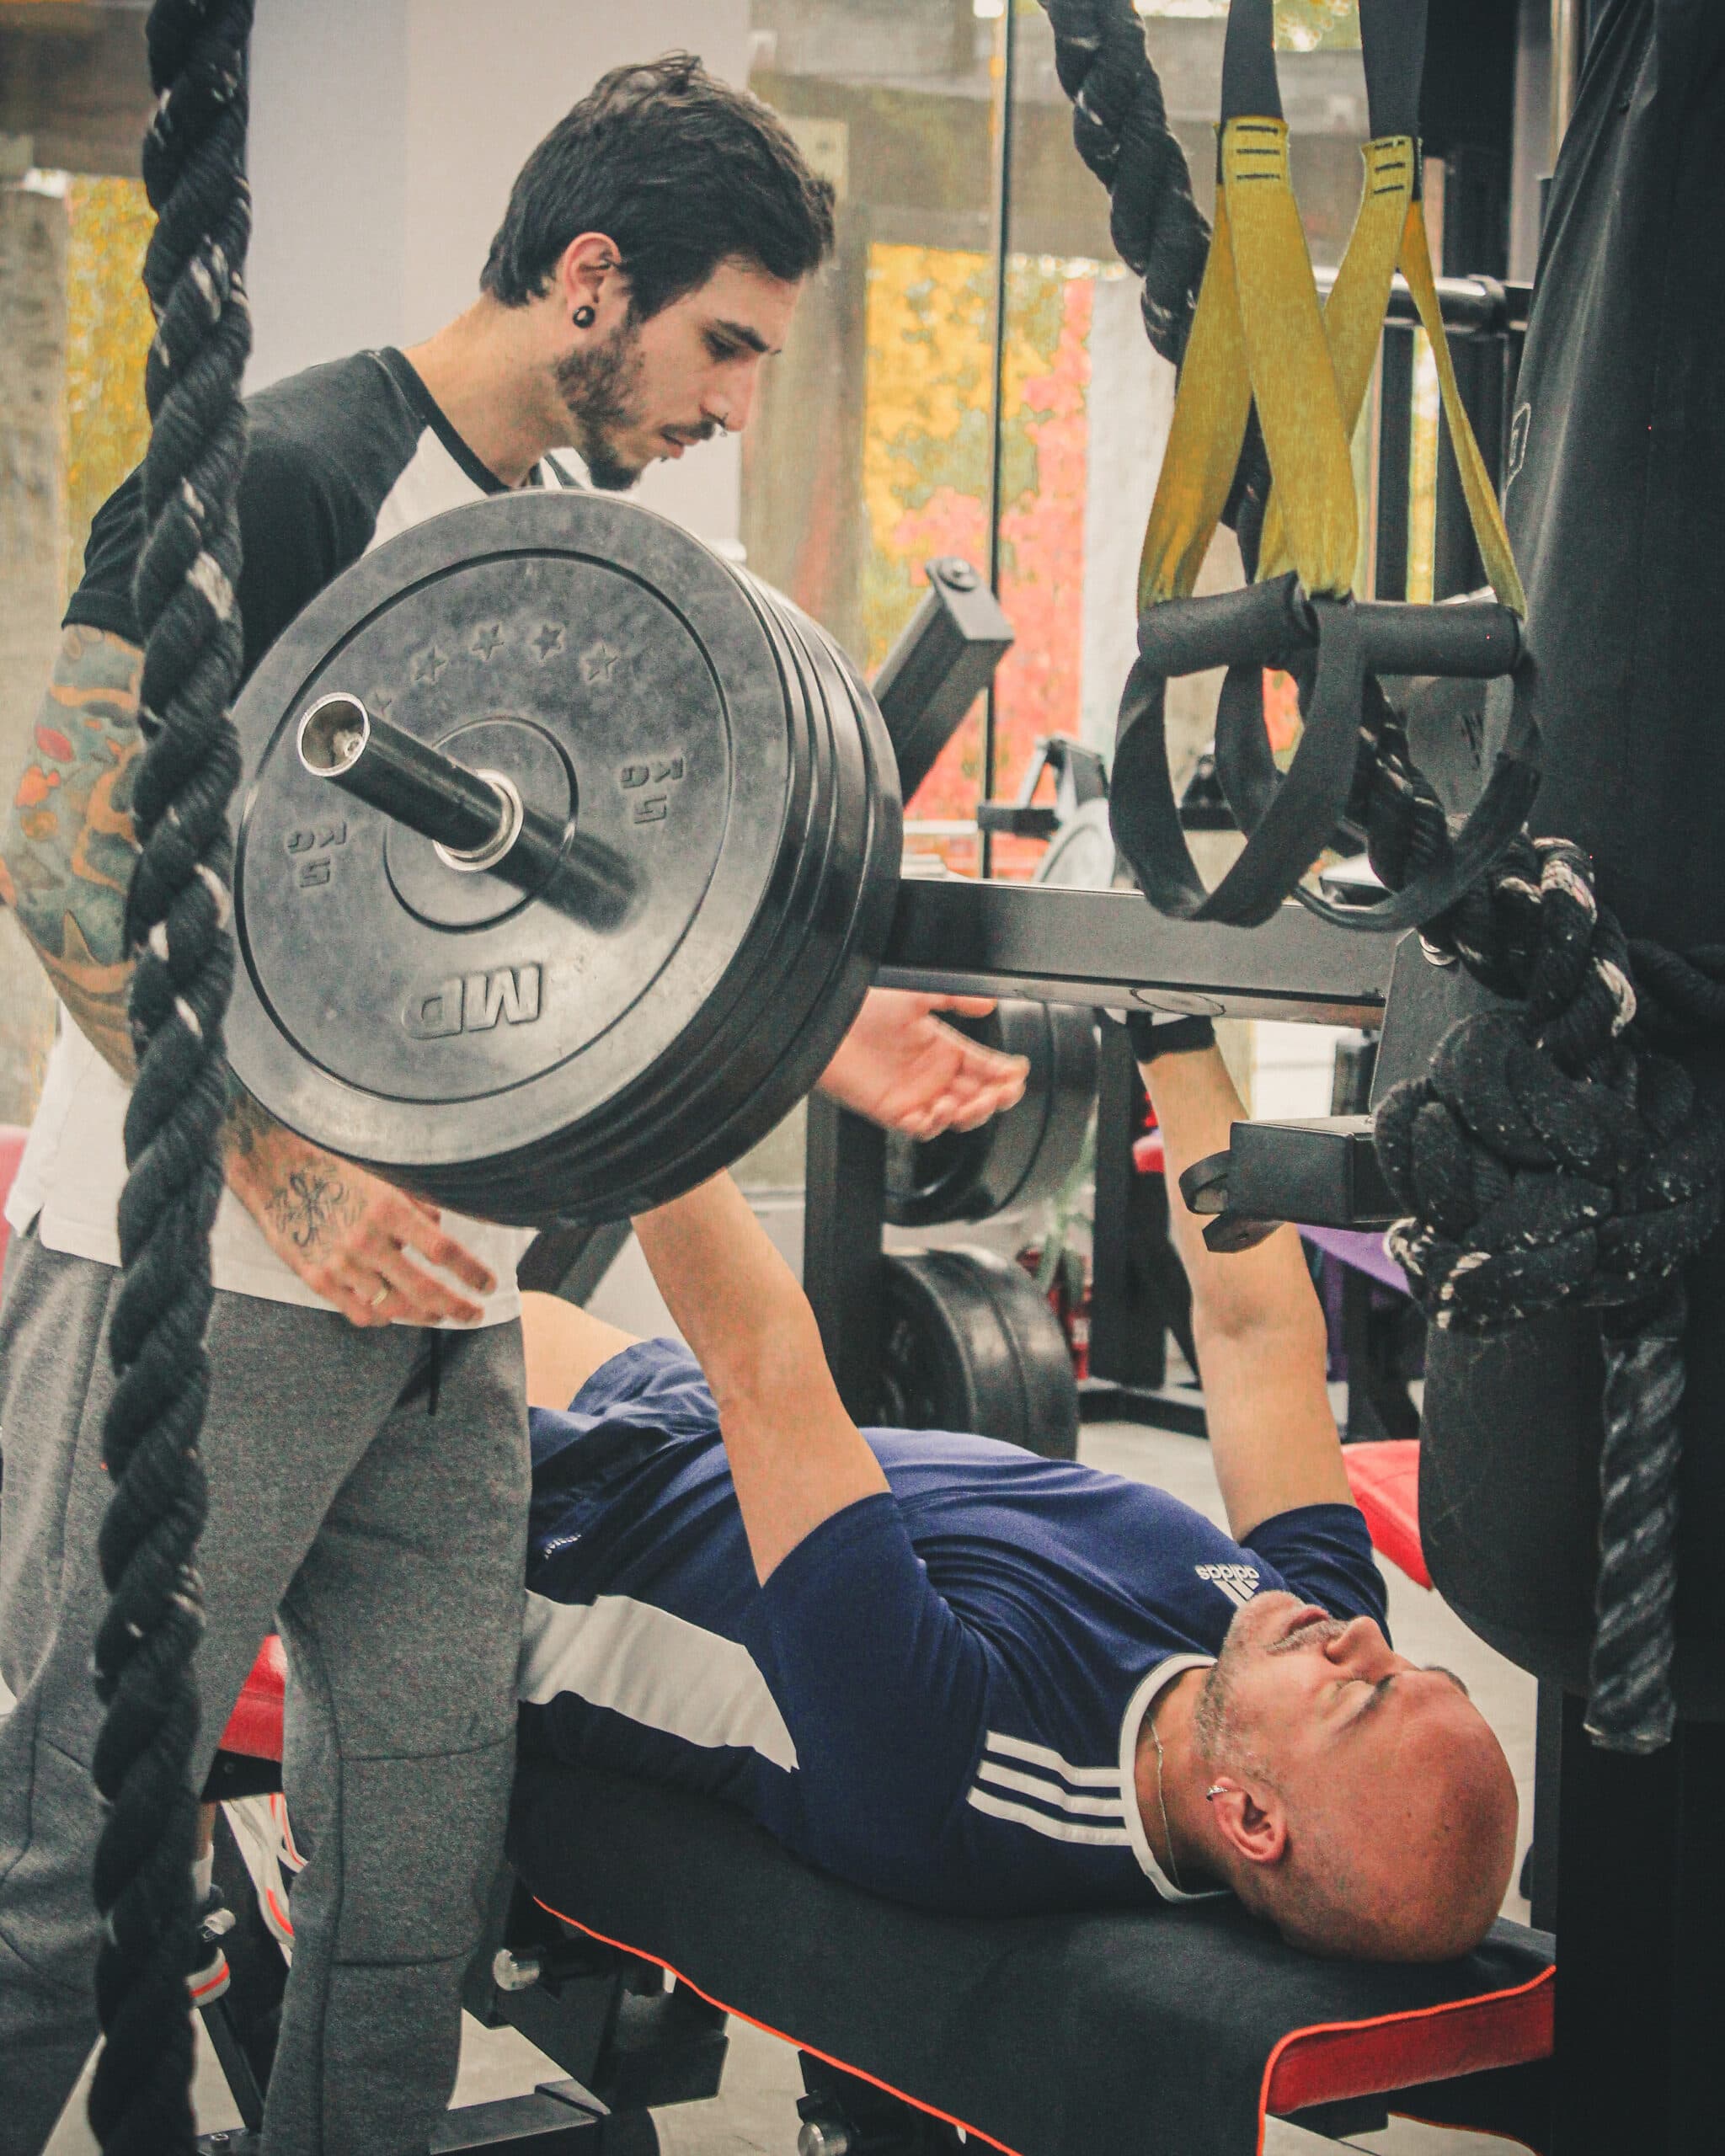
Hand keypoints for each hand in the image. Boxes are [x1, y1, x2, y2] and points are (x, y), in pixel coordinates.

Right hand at [226, 1104, 495, 1326]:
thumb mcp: (383, 1176)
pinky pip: (359, 1313)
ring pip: (394, 1308)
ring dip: (423, 1316)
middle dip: (457, 1307)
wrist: (275, 1169)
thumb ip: (416, 1203)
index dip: (471, 1272)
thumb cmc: (337, 1167)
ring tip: (440, 1314)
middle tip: (475, 1314)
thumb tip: (443, 1228)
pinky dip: (382, 1317)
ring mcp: (340, 1263)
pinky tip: (394, 1313)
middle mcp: (366, 1240)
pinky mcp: (316, 1279)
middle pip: (424, 1290)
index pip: (444, 1251)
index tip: (489, 1284)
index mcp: (388, 1209)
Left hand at [816, 989, 1028, 1139]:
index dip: (1004, 1072)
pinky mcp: (893, 1112)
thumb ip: (955, 999)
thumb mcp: (916, 995)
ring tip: (971, 1102)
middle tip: (1005, 1093)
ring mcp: (915, 1095)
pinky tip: (939, 1109)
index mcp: (944, 1048)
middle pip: (977, 1096)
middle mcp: (933, 1075)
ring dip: (970, 1114)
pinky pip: (922, 1128)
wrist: (827, 1022)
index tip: (1018, 1073)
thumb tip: (989, 1003)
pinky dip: (934, 1124)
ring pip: (956, 1117)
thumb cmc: (863, 1007)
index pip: (984, 1066)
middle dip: (996, 1097)